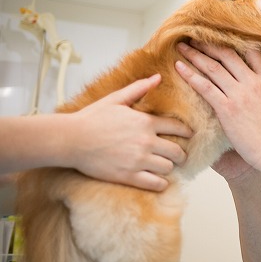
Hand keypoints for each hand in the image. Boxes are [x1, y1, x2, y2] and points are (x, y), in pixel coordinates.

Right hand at [66, 74, 191, 190]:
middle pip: (177, 151)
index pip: (178, 128)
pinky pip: (156, 184)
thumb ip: (139, 88)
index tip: (189, 135)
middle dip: (180, 154)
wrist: (71, 139)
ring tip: (165, 166)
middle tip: (178, 155)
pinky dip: (161, 183)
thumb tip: (158, 77)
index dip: (186, 133)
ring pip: (169, 168)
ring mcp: (138, 160)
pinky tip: (159, 180)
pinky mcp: (128, 176)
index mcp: (146, 122)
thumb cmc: (92, 118)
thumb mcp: (116, 99)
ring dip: (169, 167)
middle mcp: (146, 142)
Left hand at [174, 42, 260, 176]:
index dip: (232, 41)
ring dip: (195, 55)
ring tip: (181, 47)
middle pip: (227, 55)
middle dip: (208, 44)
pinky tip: (179, 67)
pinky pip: (205, 86)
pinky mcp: (228, 108)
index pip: (250, 51)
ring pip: (213, 67)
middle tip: (193, 37)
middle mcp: (253, 82)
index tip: (218, 35)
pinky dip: (190, 75)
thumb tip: (245, 77)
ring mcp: (240, 94)